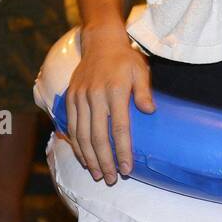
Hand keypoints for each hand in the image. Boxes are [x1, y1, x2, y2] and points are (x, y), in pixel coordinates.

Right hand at [64, 26, 154, 183]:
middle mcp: (95, 95)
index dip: (123, 151)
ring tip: (98, 175)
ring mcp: (80, 97)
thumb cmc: (125, 59)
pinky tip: (84, 158)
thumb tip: (150, 111)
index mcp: (115, 90)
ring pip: (81, 135)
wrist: (100, 42)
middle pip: (98, 137)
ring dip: (89, 158)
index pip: (119, 128)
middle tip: (112, 179)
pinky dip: (76, 145)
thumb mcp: (140, 70)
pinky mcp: (70, 98)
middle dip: (105, 161)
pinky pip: (72, 126)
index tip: (128, 168)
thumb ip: (144, 91)